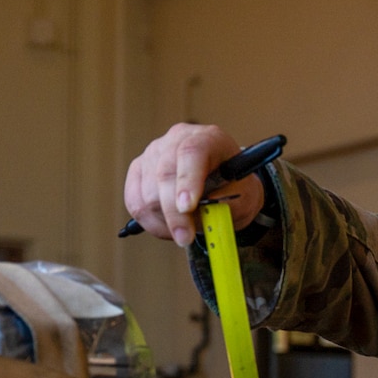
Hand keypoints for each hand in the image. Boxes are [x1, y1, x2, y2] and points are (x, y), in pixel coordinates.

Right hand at [122, 122, 266, 246]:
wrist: (224, 184)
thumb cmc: (235, 189)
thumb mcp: (243, 197)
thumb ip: (225, 205)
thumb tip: (200, 215)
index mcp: (208, 138)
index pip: (191, 153)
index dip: (187, 181)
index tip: (188, 208)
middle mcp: (177, 139)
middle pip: (164, 174)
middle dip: (174, 212)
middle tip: (185, 238)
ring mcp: (153, 153)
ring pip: (147, 193)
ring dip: (164, 220)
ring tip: (185, 229)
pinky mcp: (138, 170)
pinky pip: (135, 201)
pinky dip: (150, 221)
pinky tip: (168, 226)